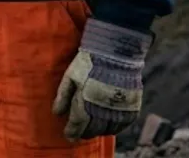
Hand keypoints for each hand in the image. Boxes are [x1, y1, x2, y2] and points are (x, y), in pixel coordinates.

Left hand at [52, 17, 152, 140]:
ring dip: (99, 131)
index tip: (68, 136)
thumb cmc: (88, 63)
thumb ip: (63, 96)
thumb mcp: (70, 76)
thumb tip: (56, 113)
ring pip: (108, 130)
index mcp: (86, 103)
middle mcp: (103, 111)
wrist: (115, 53)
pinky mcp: (132, 107)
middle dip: (85, 132)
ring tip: (92, 128)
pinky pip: (123, 125)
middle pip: (93, 129)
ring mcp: (119, 110)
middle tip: (79, 132)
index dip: (72, 132)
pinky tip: (109, 124)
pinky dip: (115, 128)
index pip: (78, 124)